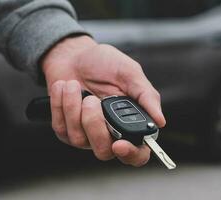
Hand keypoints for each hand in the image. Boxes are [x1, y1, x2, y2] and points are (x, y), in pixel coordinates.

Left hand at [42, 35, 165, 166]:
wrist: (74, 55)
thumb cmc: (103, 63)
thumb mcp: (129, 73)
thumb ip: (145, 95)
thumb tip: (160, 121)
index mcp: (128, 122)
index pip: (136, 153)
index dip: (131, 155)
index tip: (120, 144)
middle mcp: (107, 133)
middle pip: (103, 151)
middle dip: (94, 124)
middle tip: (91, 99)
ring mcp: (84, 134)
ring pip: (78, 139)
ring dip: (73, 108)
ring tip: (74, 85)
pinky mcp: (65, 129)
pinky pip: (60, 127)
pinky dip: (60, 104)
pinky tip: (63, 88)